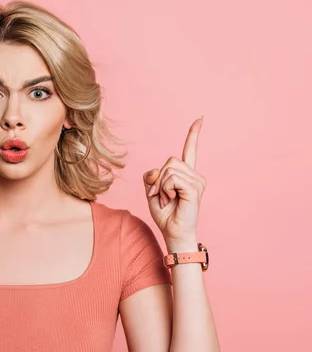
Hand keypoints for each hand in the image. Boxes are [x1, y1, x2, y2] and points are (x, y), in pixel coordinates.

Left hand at [143, 117, 206, 248]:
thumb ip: (152, 177)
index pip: (189, 151)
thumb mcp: (152, 192)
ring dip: (161, 186)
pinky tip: (171, 200)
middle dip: (158, 179)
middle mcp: (194, 176)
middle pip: (169, 162)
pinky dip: (165, 190)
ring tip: (167, 200)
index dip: (193, 135)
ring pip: (169, 170)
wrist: (173, 233)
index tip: (200, 119)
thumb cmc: (165, 214)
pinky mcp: (195, 189)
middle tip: (161, 196)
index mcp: (185, 175)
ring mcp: (197, 182)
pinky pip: (172, 179)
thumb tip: (157, 170)